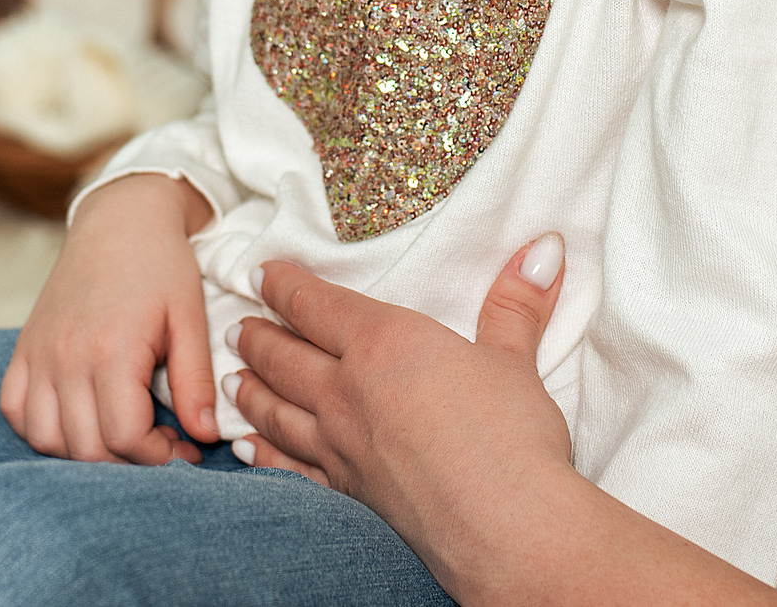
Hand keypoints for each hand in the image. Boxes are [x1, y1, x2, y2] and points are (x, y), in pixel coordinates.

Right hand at [0, 173, 218, 463]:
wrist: (120, 218)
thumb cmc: (162, 266)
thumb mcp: (190, 319)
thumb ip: (195, 382)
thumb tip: (204, 436)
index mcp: (111, 350)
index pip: (123, 437)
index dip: (157, 458)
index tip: (183, 449)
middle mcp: (65, 357)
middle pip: (85, 448)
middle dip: (128, 462)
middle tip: (160, 446)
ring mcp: (38, 354)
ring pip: (45, 439)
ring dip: (84, 452)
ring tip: (122, 434)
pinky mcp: (23, 349)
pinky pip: (15, 410)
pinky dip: (41, 428)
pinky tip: (79, 419)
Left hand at [225, 236, 573, 578]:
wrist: (506, 530)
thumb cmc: (513, 438)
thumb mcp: (515, 360)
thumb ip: (518, 303)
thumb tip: (544, 247)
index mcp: (384, 344)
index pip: (316, 305)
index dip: (285, 285)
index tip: (263, 273)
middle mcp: (348, 391)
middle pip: (285, 357)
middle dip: (258, 338)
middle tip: (236, 327)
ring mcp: (341, 447)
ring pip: (277, 410)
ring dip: (250, 391)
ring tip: (232, 379)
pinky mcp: (346, 494)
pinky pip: (288, 469)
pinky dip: (262, 455)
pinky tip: (246, 451)